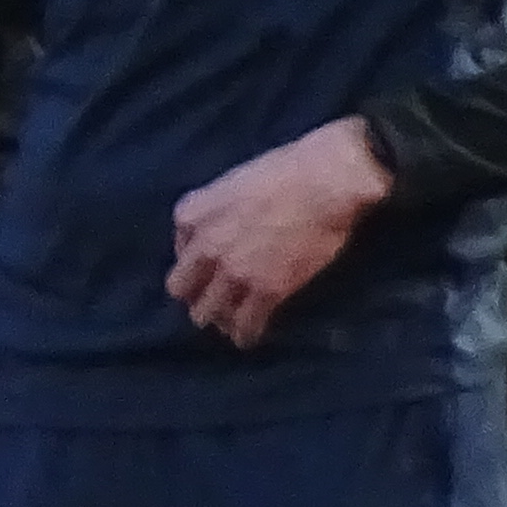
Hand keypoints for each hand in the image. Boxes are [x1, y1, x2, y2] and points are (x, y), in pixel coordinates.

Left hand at [169, 116, 392, 350]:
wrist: (328, 179)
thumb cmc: (289, 169)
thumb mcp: (233, 181)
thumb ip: (216, 208)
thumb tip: (218, 227)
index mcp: (193, 215)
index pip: (178, 252)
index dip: (195, 262)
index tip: (209, 268)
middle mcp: (204, 248)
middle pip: (182, 289)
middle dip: (196, 295)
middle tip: (213, 299)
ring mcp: (233, 272)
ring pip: (208, 313)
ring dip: (218, 318)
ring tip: (230, 321)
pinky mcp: (266, 291)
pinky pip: (246, 324)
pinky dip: (246, 334)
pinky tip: (250, 337)